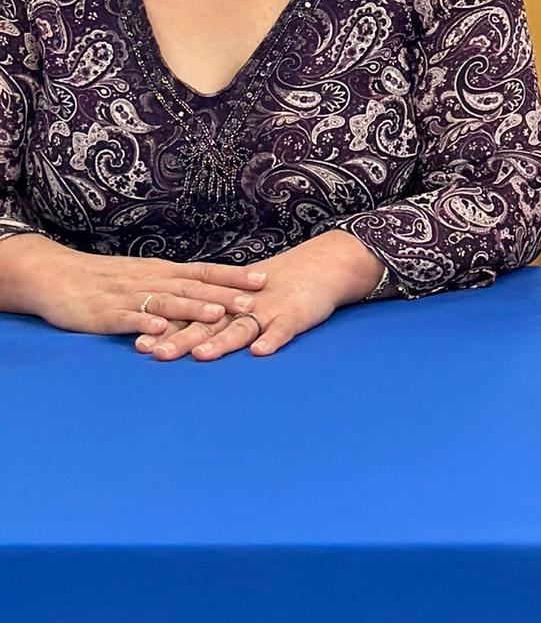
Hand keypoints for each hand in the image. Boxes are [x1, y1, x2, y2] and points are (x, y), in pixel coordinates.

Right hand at [1, 237, 267, 339]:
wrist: (55, 276)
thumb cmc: (104, 280)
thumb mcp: (144, 277)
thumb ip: (174, 287)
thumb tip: (212, 294)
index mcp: (161, 272)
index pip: (204, 271)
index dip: (233, 275)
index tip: (264, 279)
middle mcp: (150, 280)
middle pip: (192, 286)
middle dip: (224, 294)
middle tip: (254, 301)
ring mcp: (128, 296)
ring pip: (165, 301)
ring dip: (192, 308)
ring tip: (217, 313)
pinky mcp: (104, 313)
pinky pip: (127, 318)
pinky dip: (144, 323)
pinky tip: (159, 329)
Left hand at [136, 231, 384, 361]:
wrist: (320, 266)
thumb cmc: (276, 286)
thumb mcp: (240, 298)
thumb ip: (212, 317)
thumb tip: (174, 332)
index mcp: (225, 303)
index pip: (189, 318)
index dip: (164, 330)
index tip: (138, 343)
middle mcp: (240, 306)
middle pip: (207, 325)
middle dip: (181, 338)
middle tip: (155, 353)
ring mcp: (268, 310)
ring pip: (240, 327)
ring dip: (220, 342)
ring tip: (201, 355)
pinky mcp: (295, 315)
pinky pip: (283, 329)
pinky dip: (272, 339)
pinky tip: (261, 352)